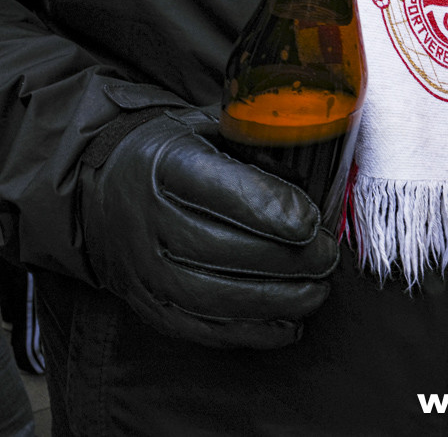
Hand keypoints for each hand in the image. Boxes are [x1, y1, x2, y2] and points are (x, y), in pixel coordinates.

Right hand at [78, 106, 337, 349]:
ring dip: (278, 300)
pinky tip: (291, 324)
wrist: (106, 191)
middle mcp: (150, 219)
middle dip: (288, 258)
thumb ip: (258, 144)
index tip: (312, 220)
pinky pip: (205, 330)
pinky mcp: (152, 307)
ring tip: (318, 290)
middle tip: (328, 256)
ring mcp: (147, 269)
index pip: (220, 190)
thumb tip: (308, 180)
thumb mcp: (209, 128)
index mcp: (166, 165)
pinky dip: (254, 333)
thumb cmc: (177, 156)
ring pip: (216, 297)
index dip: (273, 208)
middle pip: (224, 248)